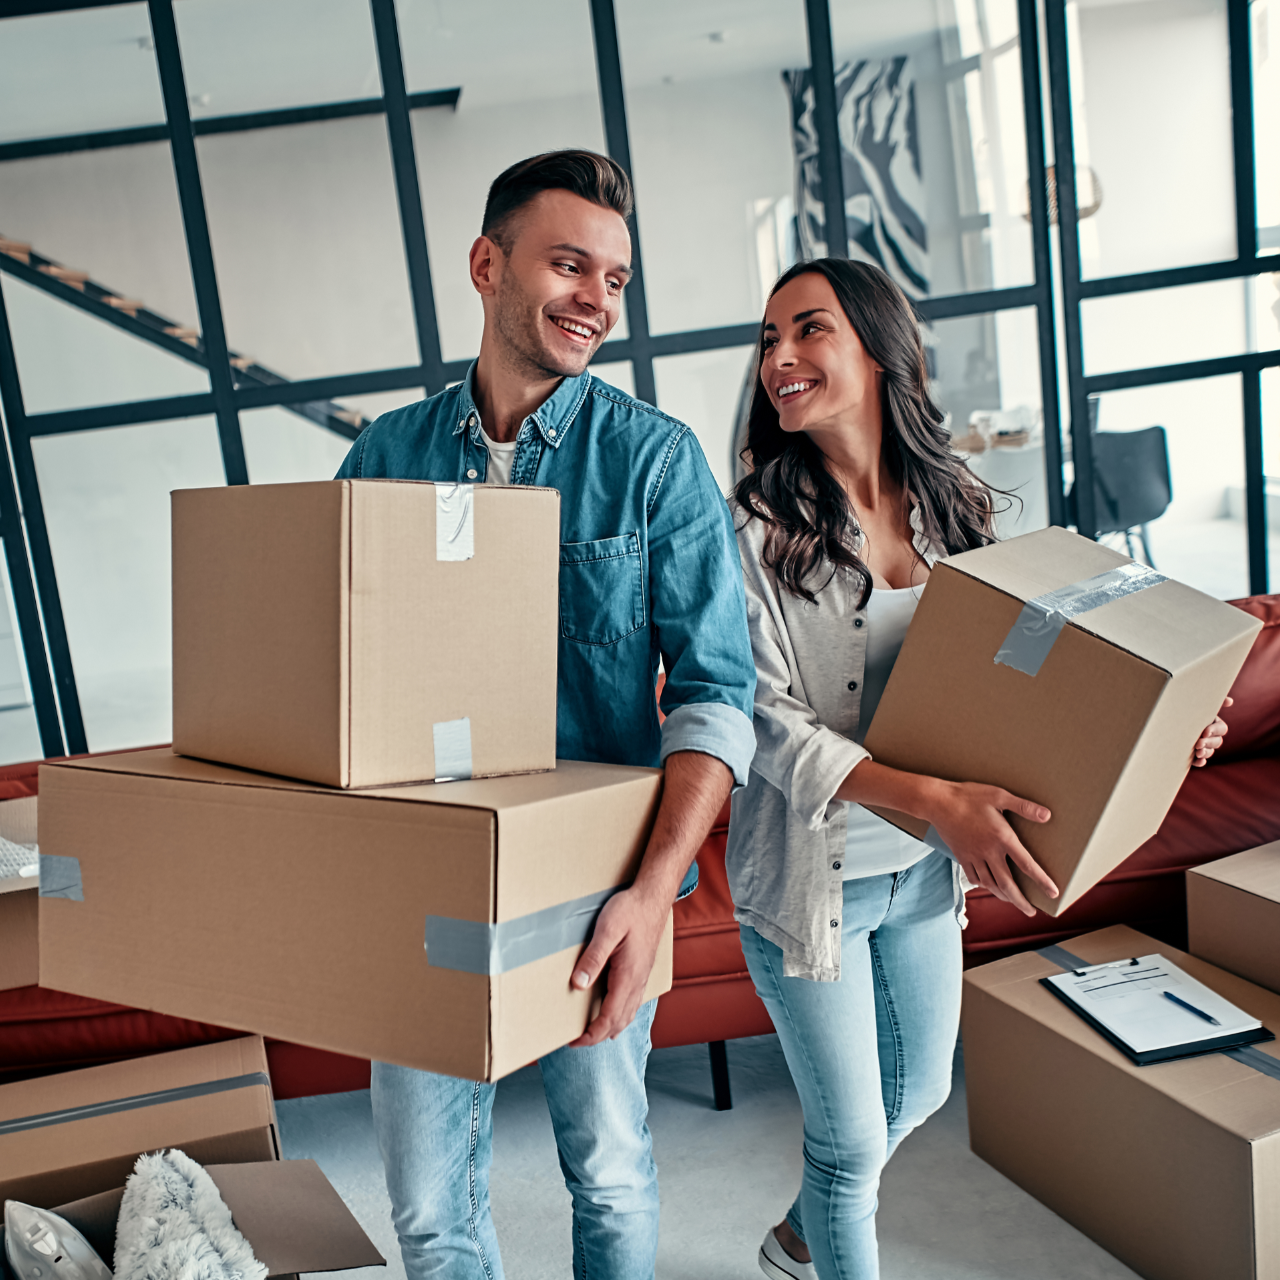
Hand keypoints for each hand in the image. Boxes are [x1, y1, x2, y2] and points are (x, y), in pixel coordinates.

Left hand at [568, 885, 667, 1046]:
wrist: (654, 896)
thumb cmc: (631, 910)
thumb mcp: (607, 930)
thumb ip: (593, 958)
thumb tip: (579, 984)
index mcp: (628, 977)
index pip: (609, 1018)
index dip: (591, 1035)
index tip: (574, 1041)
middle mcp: (638, 982)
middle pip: (619, 1022)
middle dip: (598, 1036)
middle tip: (577, 1039)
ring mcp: (642, 977)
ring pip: (628, 1014)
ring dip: (611, 1027)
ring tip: (592, 1031)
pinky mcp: (643, 970)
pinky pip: (633, 1002)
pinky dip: (621, 1015)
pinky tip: (614, 1011)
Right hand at [929, 781, 1056, 917]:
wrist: (937, 802)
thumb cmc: (968, 796)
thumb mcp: (999, 795)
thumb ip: (1024, 807)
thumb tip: (1047, 816)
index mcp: (1002, 837)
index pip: (1027, 864)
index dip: (1041, 880)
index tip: (1052, 892)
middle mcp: (989, 852)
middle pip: (1007, 884)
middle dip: (1021, 901)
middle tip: (1031, 912)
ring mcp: (973, 856)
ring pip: (990, 884)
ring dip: (1003, 896)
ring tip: (1012, 901)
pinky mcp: (961, 856)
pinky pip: (973, 877)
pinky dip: (983, 885)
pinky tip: (988, 886)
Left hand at [1192, 695, 1231, 766]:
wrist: (1168, 718)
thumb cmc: (1185, 708)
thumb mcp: (1197, 704)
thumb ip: (1212, 701)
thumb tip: (1230, 701)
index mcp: (1213, 723)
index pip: (1221, 729)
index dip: (1214, 731)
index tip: (1205, 732)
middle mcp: (1210, 735)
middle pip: (1217, 742)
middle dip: (1209, 743)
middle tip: (1198, 743)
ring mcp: (1203, 745)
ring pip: (1210, 752)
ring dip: (1205, 753)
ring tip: (1197, 752)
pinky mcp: (1194, 754)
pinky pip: (1201, 761)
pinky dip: (1200, 762)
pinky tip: (1196, 761)